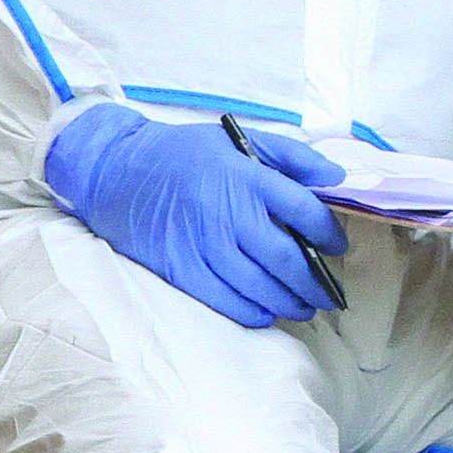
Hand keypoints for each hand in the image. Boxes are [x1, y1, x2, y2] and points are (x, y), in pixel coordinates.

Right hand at [42, 101, 348, 328]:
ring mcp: (202, 245)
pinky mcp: (180, 269)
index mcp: (246, 177)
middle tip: (329, 293)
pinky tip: (266, 312)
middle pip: (287, 259)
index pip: (304, 211)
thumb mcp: (238, 140)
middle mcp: (227, 213)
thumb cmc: (183, 154)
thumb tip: (336, 175)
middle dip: (315, 282)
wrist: (115, 172)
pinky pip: (226, 301)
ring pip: (260, 287)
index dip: (329, 233)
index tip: (337, 244)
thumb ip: (291, 155)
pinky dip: (252, 312)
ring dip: (289, 303)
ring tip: (304, 307)